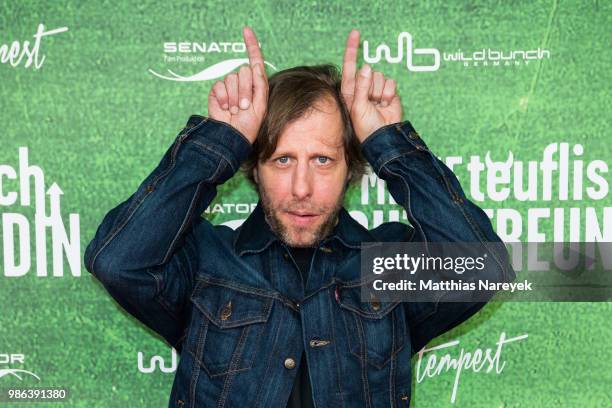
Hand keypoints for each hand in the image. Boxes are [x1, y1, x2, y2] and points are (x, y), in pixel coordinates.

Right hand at [207, 26, 267, 143]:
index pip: (254, 60)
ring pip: (231, 78)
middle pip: (243, 71)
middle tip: (244, 106)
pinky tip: (225, 108)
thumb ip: (259, 85)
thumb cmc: (249, 125)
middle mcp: (243, 83)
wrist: (231, 135)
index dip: (251, 45)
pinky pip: (220, 85)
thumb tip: (254, 65)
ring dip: (234, 97)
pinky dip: (224, 98)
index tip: (246, 29)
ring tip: (235, 110)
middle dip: (244, 90)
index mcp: (256, 84)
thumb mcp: (261, 106)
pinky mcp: (217, 91)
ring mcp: (229, 87)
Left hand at [341, 29, 401, 142]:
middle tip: (370, 102)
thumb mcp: (358, 106)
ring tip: (377, 105)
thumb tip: (366, 67)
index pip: (350, 65)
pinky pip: (391, 82)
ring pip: (380, 76)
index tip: (355, 33)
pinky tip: (386, 104)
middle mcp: (362, 86)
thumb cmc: (365, 125)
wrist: (383, 136)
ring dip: (380, 92)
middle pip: (368, 71)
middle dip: (370, 87)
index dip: (352, 49)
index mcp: (350, 89)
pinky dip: (390, 94)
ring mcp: (376, 88)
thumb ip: (361, 86)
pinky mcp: (389, 91)